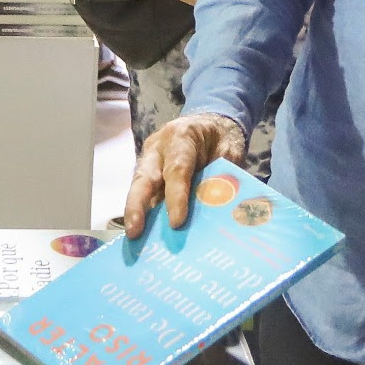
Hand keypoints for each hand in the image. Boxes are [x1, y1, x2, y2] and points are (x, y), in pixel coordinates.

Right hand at [124, 113, 246, 236]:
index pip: (177, 169)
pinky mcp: (149, 172)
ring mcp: (151, 159)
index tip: (176, 223)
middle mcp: (160, 147)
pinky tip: (146, 236)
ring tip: (135, 240)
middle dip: (137, 205)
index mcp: (182, 136)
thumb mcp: (229, 154)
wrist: (213, 124)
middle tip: (135, 231)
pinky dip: (146, 214)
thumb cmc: (222, 139)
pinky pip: (146, 194)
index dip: (176, 197)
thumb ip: (220, 178)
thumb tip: (214, 212)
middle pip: (144, 176)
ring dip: (137, 213)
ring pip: (140, 186)